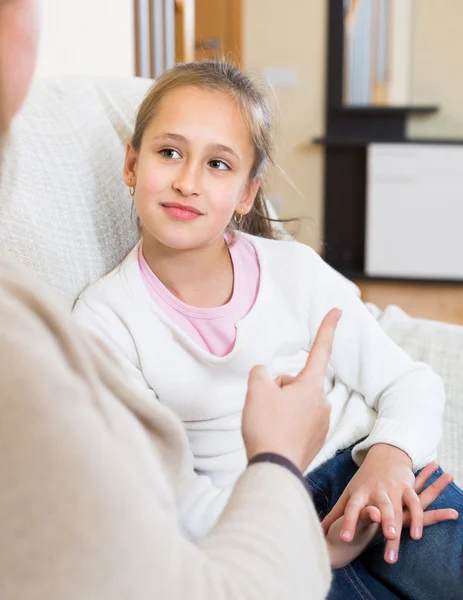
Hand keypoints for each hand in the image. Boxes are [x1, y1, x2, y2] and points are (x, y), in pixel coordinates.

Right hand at [242, 308, 340, 471]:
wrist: (275, 469)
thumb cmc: (267, 427)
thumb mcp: (256, 390)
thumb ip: (261, 373)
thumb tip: (267, 377)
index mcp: (310, 385)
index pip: (320, 349)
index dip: (327, 327)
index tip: (339, 310)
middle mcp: (322, 401)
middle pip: (296, 382)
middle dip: (279, 388)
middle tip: (265, 407)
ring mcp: (321, 422)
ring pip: (296, 402)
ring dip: (281, 407)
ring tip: (270, 424)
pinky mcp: (316, 440)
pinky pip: (298, 421)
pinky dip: (286, 424)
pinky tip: (277, 435)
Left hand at [325, 462, 458, 568]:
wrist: (385, 455)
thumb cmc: (365, 480)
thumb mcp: (349, 492)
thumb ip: (337, 513)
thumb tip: (319, 528)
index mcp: (359, 493)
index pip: (352, 508)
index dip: (348, 522)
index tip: (344, 539)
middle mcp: (376, 491)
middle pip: (378, 508)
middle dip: (381, 522)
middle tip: (384, 537)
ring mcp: (392, 489)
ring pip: (395, 507)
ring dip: (395, 523)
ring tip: (394, 538)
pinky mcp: (407, 487)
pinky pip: (413, 503)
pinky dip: (416, 518)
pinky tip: (417, 534)